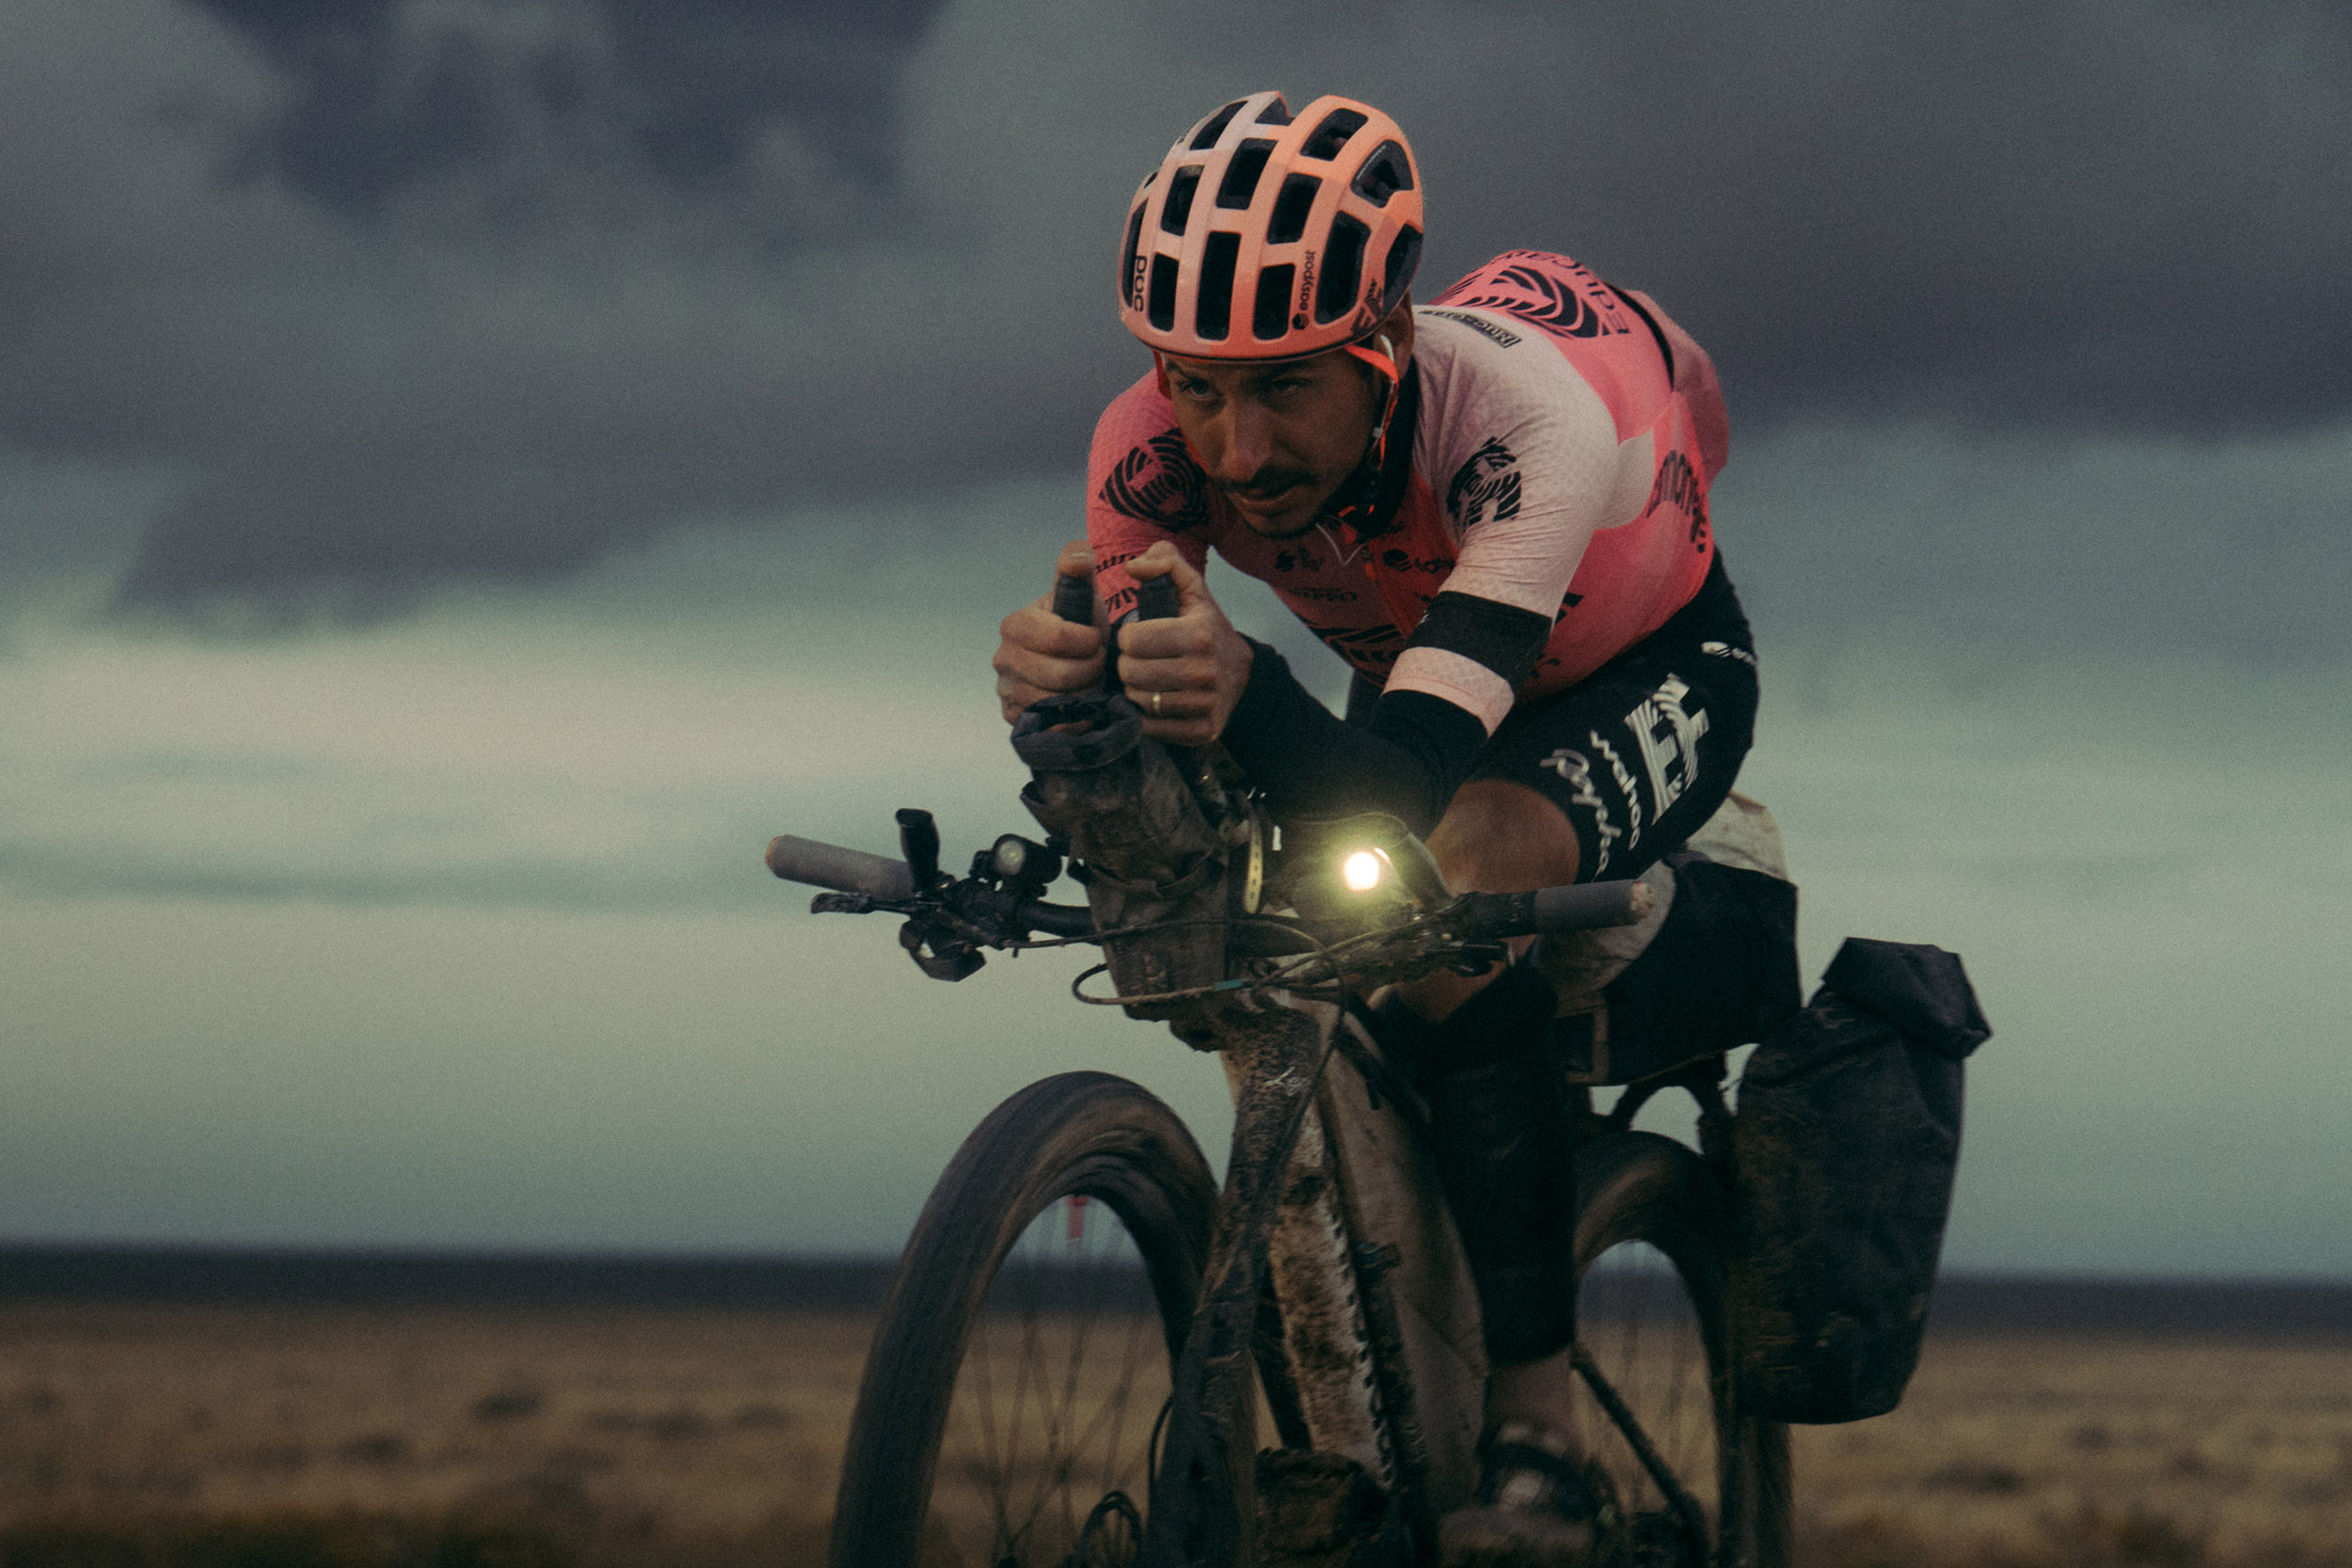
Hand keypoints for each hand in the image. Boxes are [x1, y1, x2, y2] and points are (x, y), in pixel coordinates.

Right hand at [994, 540, 1106, 724]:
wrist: (1079, 663)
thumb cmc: (1083, 626)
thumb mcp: (1085, 595)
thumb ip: (1079, 568)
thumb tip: (1077, 555)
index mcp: (1015, 624)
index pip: (1057, 638)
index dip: (1088, 642)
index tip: (1098, 639)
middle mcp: (1002, 658)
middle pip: (1059, 676)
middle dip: (1091, 671)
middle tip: (1099, 665)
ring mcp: (1006, 691)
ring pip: (1057, 704)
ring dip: (1085, 695)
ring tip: (1091, 682)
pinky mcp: (1015, 718)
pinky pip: (1049, 725)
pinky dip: (1073, 718)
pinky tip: (1081, 704)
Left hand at [1118, 541, 1254, 744]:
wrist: (1242, 675)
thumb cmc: (1206, 627)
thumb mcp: (1192, 589)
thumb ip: (1164, 562)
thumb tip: (1133, 566)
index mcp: (1199, 633)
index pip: (1133, 639)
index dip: (1127, 636)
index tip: (1137, 636)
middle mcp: (1204, 671)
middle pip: (1131, 672)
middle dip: (1127, 664)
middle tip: (1137, 661)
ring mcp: (1204, 704)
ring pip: (1138, 701)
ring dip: (1133, 690)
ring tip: (1144, 679)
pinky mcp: (1202, 731)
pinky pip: (1152, 727)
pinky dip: (1144, 717)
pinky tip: (1152, 702)